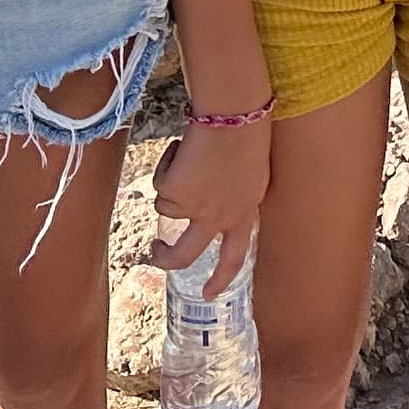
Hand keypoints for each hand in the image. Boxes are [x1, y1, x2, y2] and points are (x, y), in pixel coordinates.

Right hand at [149, 120, 270, 283]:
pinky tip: (184, 148)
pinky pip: (160, 183)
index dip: (221, 278)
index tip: (209, 293)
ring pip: (167, 208)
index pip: (235, 256)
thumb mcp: (252, 176)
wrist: (234, 115)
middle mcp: (220, 218)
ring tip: (190, 154)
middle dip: (166, 259)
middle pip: (185, 255)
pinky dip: (166, 165)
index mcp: (245, 214)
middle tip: (156, 253)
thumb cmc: (247, 134)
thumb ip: (237, 197)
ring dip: (171, 182)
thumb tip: (213, 209)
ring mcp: (195, 209)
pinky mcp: (174, 193)